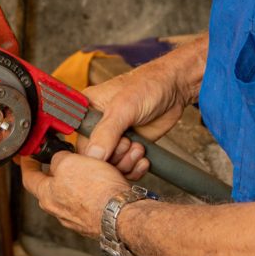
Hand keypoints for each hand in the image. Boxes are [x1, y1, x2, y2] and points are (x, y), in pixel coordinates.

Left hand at [19, 152, 129, 236]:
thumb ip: (58, 159)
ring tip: (88, 170)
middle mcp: (59, 210)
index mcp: (47, 196)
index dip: (28, 164)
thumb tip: (58, 159)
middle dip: (58, 171)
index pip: (29, 178)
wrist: (121, 214)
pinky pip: (87, 202)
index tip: (28, 158)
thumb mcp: (69, 162)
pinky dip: (92, 192)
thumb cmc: (97, 191)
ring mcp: (75, 218)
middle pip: (51, 187)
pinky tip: (101, 185)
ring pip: (72, 194)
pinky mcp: (92, 221)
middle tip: (64, 159)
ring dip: (78, 181)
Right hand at [79, 44, 200, 180]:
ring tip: (138, 147)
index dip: (94, 154)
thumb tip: (94, 156)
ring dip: (127, 163)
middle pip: (96, 159)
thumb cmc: (148, 86)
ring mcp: (114, 138)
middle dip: (115, 158)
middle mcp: (98, 126)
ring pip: (111, 167)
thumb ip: (107, 131)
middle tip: (128, 143)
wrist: (174, 89)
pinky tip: (143, 157)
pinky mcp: (130, 147)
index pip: (80, 142)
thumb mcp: (124, 107)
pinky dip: (135, 169)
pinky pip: (126, 169)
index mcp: (87, 110)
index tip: (110, 150)